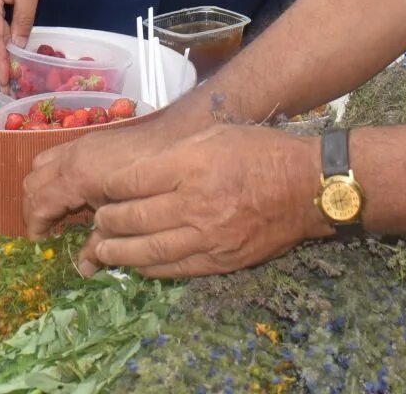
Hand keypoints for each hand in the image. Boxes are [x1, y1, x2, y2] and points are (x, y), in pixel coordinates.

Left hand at [29, 123, 325, 276]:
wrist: (307, 187)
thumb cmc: (260, 152)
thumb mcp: (214, 135)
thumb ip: (171, 154)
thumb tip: (134, 173)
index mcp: (191, 165)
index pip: (131, 181)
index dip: (107, 187)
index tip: (98, 188)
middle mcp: (194, 203)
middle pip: (132, 218)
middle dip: (107, 221)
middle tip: (98, 219)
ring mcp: (207, 237)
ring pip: (146, 251)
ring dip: (117, 251)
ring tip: (101, 248)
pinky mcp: (219, 261)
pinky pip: (173, 270)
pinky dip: (147, 268)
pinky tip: (135, 263)